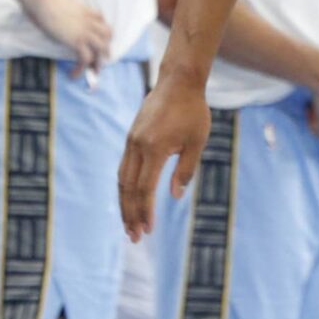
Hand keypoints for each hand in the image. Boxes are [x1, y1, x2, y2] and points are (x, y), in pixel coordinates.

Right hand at [27, 0, 110, 75]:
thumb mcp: (59, 4)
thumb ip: (64, 12)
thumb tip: (53, 16)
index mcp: (86, 11)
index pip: (102, 22)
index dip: (102, 33)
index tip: (97, 41)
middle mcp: (90, 21)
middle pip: (107, 36)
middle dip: (105, 50)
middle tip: (99, 61)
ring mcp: (85, 31)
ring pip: (102, 49)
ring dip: (98, 62)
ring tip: (92, 72)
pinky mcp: (77, 40)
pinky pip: (85, 58)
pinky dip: (81, 69)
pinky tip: (73, 74)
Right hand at [118, 74, 210, 240]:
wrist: (178, 81)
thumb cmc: (193, 111)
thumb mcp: (196, 141)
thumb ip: (185, 170)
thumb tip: (173, 196)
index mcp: (154, 148)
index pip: (145, 188)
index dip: (145, 211)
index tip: (147, 230)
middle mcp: (137, 146)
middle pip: (128, 188)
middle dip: (130, 214)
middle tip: (134, 236)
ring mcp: (131, 141)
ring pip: (122, 179)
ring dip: (125, 203)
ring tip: (129, 224)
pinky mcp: (131, 137)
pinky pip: (124, 167)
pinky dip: (125, 186)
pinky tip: (130, 199)